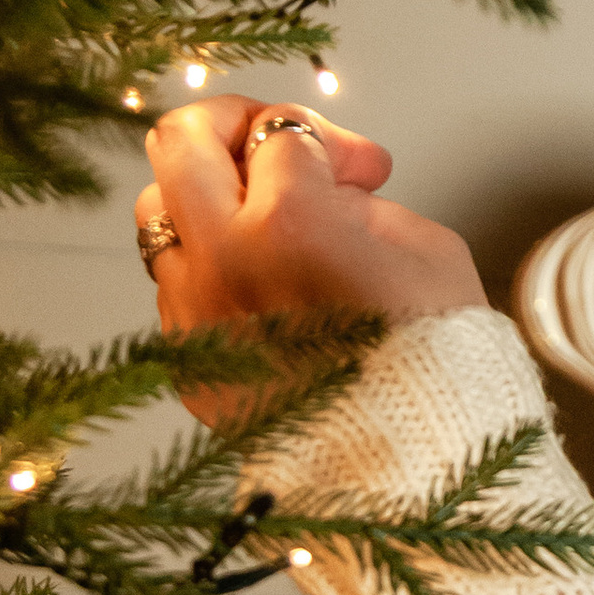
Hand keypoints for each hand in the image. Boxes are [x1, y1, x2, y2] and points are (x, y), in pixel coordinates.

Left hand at [135, 96, 487, 341]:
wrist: (411, 467)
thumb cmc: (433, 358)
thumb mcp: (424, 246)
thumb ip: (355, 196)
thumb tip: (318, 183)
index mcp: (289, 222)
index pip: (281, 133)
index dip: (332, 141)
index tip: (364, 170)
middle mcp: (221, 261)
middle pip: (180, 140)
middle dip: (234, 126)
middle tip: (277, 146)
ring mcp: (191, 313)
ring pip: (160, 212)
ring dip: (214, 202)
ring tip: (270, 229)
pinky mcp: (183, 359)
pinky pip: (177, 285)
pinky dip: (215, 270)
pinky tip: (269, 294)